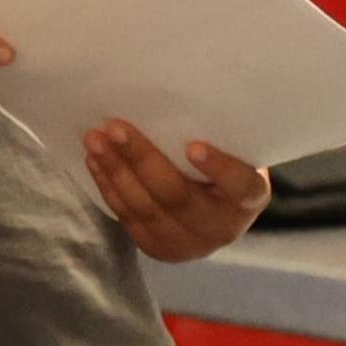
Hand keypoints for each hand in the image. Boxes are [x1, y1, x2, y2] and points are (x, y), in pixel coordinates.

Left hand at [86, 124, 271, 262]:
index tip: (193, 146)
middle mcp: (224, 228)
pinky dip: (109, 187)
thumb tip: (170, 96)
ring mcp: (191, 245)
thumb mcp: (233, 146)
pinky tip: (95, 161)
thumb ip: (215, 133)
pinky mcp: (161, 249)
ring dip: (116, 172)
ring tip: (95, 140)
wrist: (219, 201)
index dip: (218, 168)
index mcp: (250, 198)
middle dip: (142, 161)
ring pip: (147, 210)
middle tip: (115, 128)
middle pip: (178, 197)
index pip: (240, 185)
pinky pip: (129, 219)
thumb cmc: (226, 156)